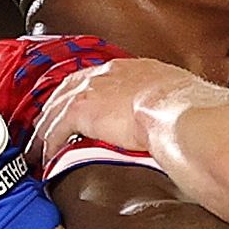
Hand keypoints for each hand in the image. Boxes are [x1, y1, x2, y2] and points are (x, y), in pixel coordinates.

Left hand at [27, 57, 200, 172]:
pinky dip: (48, 146)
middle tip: (48, 127)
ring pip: (55, 110)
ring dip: (45, 130)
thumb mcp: (180, 97)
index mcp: (131, 69)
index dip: (84, 93)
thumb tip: (182, 118)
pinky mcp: (79, 111)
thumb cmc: (188, 109)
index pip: (97, 78)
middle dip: (56, 108)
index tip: (79, 107)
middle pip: (67, 89)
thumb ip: (171, 104)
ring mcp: (90, 90)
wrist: (178, 112)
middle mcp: (105, 74)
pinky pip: (54, 131)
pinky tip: (46, 159)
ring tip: (39, 148)